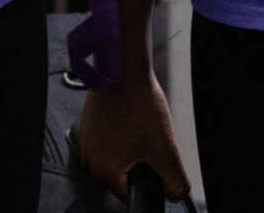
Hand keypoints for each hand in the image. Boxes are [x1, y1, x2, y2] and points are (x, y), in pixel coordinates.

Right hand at [78, 74, 191, 201]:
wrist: (122, 69)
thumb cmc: (138, 103)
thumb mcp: (165, 149)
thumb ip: (174, 181)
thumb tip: (176, 195)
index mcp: (103, 172)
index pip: (131, 195)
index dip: (150, 179)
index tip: (153, 159)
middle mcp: (90, 160)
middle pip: (124, 176)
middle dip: (141, 162)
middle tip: (149, 139)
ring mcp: (87, 142)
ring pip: (118, 157)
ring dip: (133, 147)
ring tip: (140, 126)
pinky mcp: (89, 126)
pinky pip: (110, 140)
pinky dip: (123, 133)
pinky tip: (131, 118)